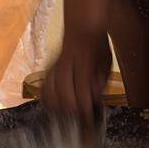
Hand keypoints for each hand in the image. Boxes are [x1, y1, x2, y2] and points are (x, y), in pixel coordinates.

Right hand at [41, 0, 115, 127]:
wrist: (81, 27)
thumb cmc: (97, 47)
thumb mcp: (106, 62)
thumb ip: (100, 80)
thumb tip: (94, 98)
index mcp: (84, 60)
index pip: (82, 88)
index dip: (84, 107)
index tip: (88, 119)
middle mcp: (67, 63)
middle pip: (64, 92)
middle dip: (71, 110)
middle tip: (79, 120)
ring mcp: (55, 65)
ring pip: (51, 90)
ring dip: (59, 107)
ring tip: (67, 118)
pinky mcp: (49, 68)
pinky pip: (43, 87)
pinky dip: (46, 100)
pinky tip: (53, 108)